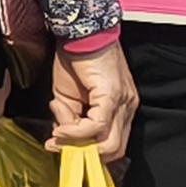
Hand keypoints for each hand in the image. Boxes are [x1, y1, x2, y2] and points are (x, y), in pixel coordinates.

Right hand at [48, 42, 138, 160]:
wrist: (80, 33)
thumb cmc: (75, 60)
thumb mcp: (66, 96)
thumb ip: (68, 118)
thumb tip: (61, 137)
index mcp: (120, 110)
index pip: (113, 145)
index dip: (88, 153)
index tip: (62, 149)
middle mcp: (127, 109)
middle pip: (115, 150)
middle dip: (84, 153)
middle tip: (58, 144)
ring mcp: (123, 104)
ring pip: (110, 144)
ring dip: (79, 144)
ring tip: (58, 134)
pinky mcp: (112, 96)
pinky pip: (98, 125)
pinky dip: (77, 132)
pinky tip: (61, 129)